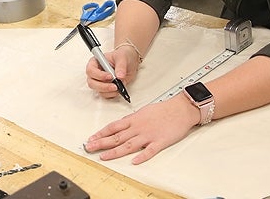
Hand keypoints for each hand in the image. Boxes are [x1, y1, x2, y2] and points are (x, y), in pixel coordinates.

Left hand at [84, 93, 199, 163]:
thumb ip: (131, 120)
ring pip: (129, 145)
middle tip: (89, 147)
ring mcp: (148, 135)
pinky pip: (150, 151)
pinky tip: (134, 161)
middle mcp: (138, 127)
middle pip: (117, 136)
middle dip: (101, 142)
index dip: (100, 133)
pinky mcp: (160, 142)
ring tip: (104, 156)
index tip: (91, 138)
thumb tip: (121, 125)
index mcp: (133, 119)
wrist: (180, 109)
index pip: (112, 127)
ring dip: (115, 151)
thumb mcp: (142, 111)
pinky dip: (142, 156)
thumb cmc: (162, 110)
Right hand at [85, 49, 137, 98]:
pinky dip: (111, 94)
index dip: (99, 75)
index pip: (91, 70)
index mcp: (95, 62)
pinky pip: (105, 95)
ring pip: (98, 90)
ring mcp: (100, 81)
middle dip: (103, 86)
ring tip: (118, 88)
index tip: (110, 76)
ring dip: (108, 91)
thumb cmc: (123, 56)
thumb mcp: (122, 57)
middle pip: (92, 82)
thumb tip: (120, 76)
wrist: (129, 62)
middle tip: (115, 86)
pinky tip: (118, 90)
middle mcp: (95, 72)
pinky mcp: (105, 88)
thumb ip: (121, 66)